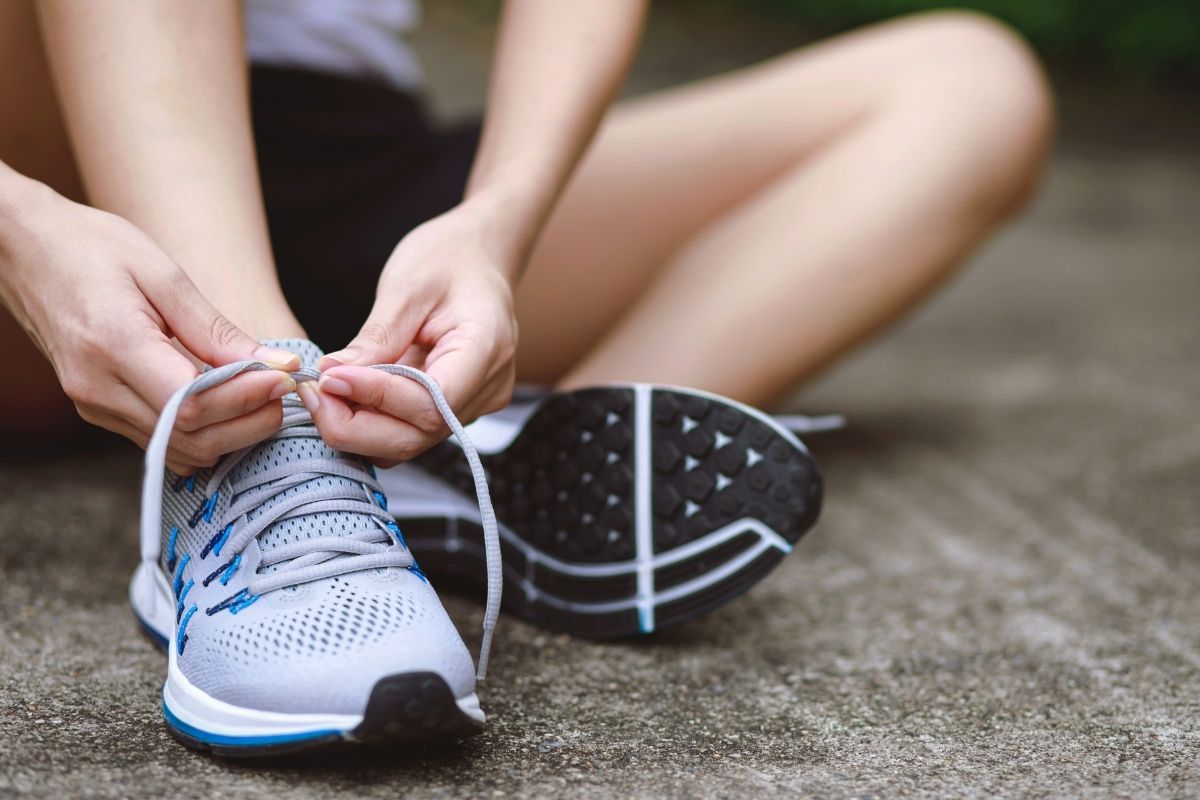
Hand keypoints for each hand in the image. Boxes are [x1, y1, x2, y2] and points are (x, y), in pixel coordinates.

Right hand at [0, 180, 299, 471]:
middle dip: (249, 422)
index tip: (285, 377)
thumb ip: (216, 329)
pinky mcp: (98, 410)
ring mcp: (94, 405)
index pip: (192, 403)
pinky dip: (204, 434)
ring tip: (264, 397)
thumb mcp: (163, 274)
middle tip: (284, 391)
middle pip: (190, 437)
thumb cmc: (92, 248)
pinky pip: (161, 441)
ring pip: (178, 449)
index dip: (247, 399)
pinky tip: (231, 406)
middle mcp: (98, 388)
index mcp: (113, 346)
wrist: (24, 251)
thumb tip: (276, 364)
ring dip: (232, 434)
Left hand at [304, 204, 518, 465]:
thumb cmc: (446, 259)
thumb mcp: (407, 286)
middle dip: (357, 424)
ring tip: (322, 392)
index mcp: (487, 348)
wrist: (476, 257)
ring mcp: (474, 404)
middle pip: (419, 435)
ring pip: (410, 441)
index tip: (328, 378)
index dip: (377, 398)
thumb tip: (332, 376)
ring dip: (358, 427)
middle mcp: (488, 388)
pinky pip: (409, 431)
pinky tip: (344, 396)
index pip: (433, 400)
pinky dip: (370, 423)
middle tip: (312, 392)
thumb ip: (376, 337)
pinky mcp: (454, 410)